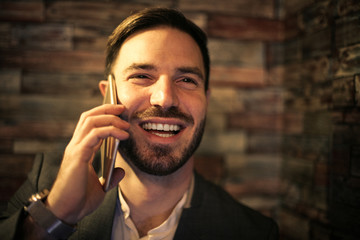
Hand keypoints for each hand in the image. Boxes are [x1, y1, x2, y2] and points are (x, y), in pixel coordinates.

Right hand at [45, 104, 129, 224]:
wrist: (67, 213)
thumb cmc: (79, 200)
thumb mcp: (101, 187)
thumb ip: (110, 177)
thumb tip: (121, 171)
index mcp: (80, 150)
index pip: (89, 123)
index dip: (104, 113)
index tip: (120, 112)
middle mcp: (76, 146)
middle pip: (89, 116)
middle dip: (107, 108)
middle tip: (123, 108)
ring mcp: (75, 149)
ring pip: (90, 121)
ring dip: (110, 118)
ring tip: (125, 123)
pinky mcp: (78, 156)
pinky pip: (94, 135)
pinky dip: (110, 131)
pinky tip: (123, 136)